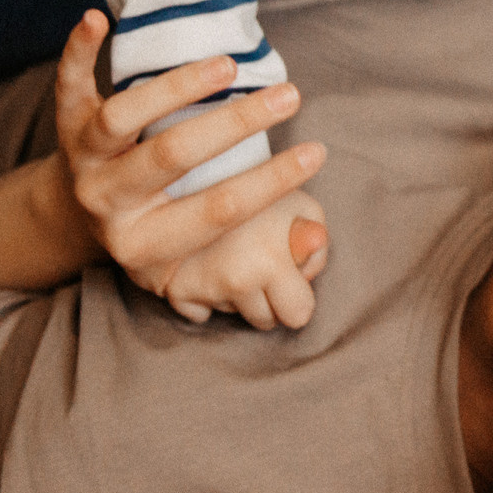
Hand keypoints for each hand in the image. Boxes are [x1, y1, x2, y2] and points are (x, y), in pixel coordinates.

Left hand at [55, 11, 329, 322]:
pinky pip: (68, 84)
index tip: (317, 152)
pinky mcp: (65, 123)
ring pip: (121, 118)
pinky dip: (79, 51)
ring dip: (176, 87)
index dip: (271, 182)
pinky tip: (97, 18)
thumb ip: (249, 241)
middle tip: (290, 95)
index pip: (217, 211)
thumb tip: (315, 236)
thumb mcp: (192, 255)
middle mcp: (108, 202)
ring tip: (228, 65)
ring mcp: (82, 161)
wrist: (75, 217)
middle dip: (236, 123)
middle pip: (171, 156)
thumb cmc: (157, 227)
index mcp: (144, 242)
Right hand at [154, 187, 331, 329]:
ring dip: (235, 296)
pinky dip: (203, 297)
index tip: (289, 277)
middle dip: (267, 301)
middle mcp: (235, 279)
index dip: (298, 297)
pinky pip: (198, 313)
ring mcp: (202, 286)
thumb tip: (307, 274)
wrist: (201, 170)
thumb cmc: (260, 188)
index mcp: (271, 261)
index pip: (299, 314)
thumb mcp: (303, 206)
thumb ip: (316, 245)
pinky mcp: (175, 289)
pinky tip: (207, 265)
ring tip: (232, 255)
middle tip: (259, 263)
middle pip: (264, 322)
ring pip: (231, 314)